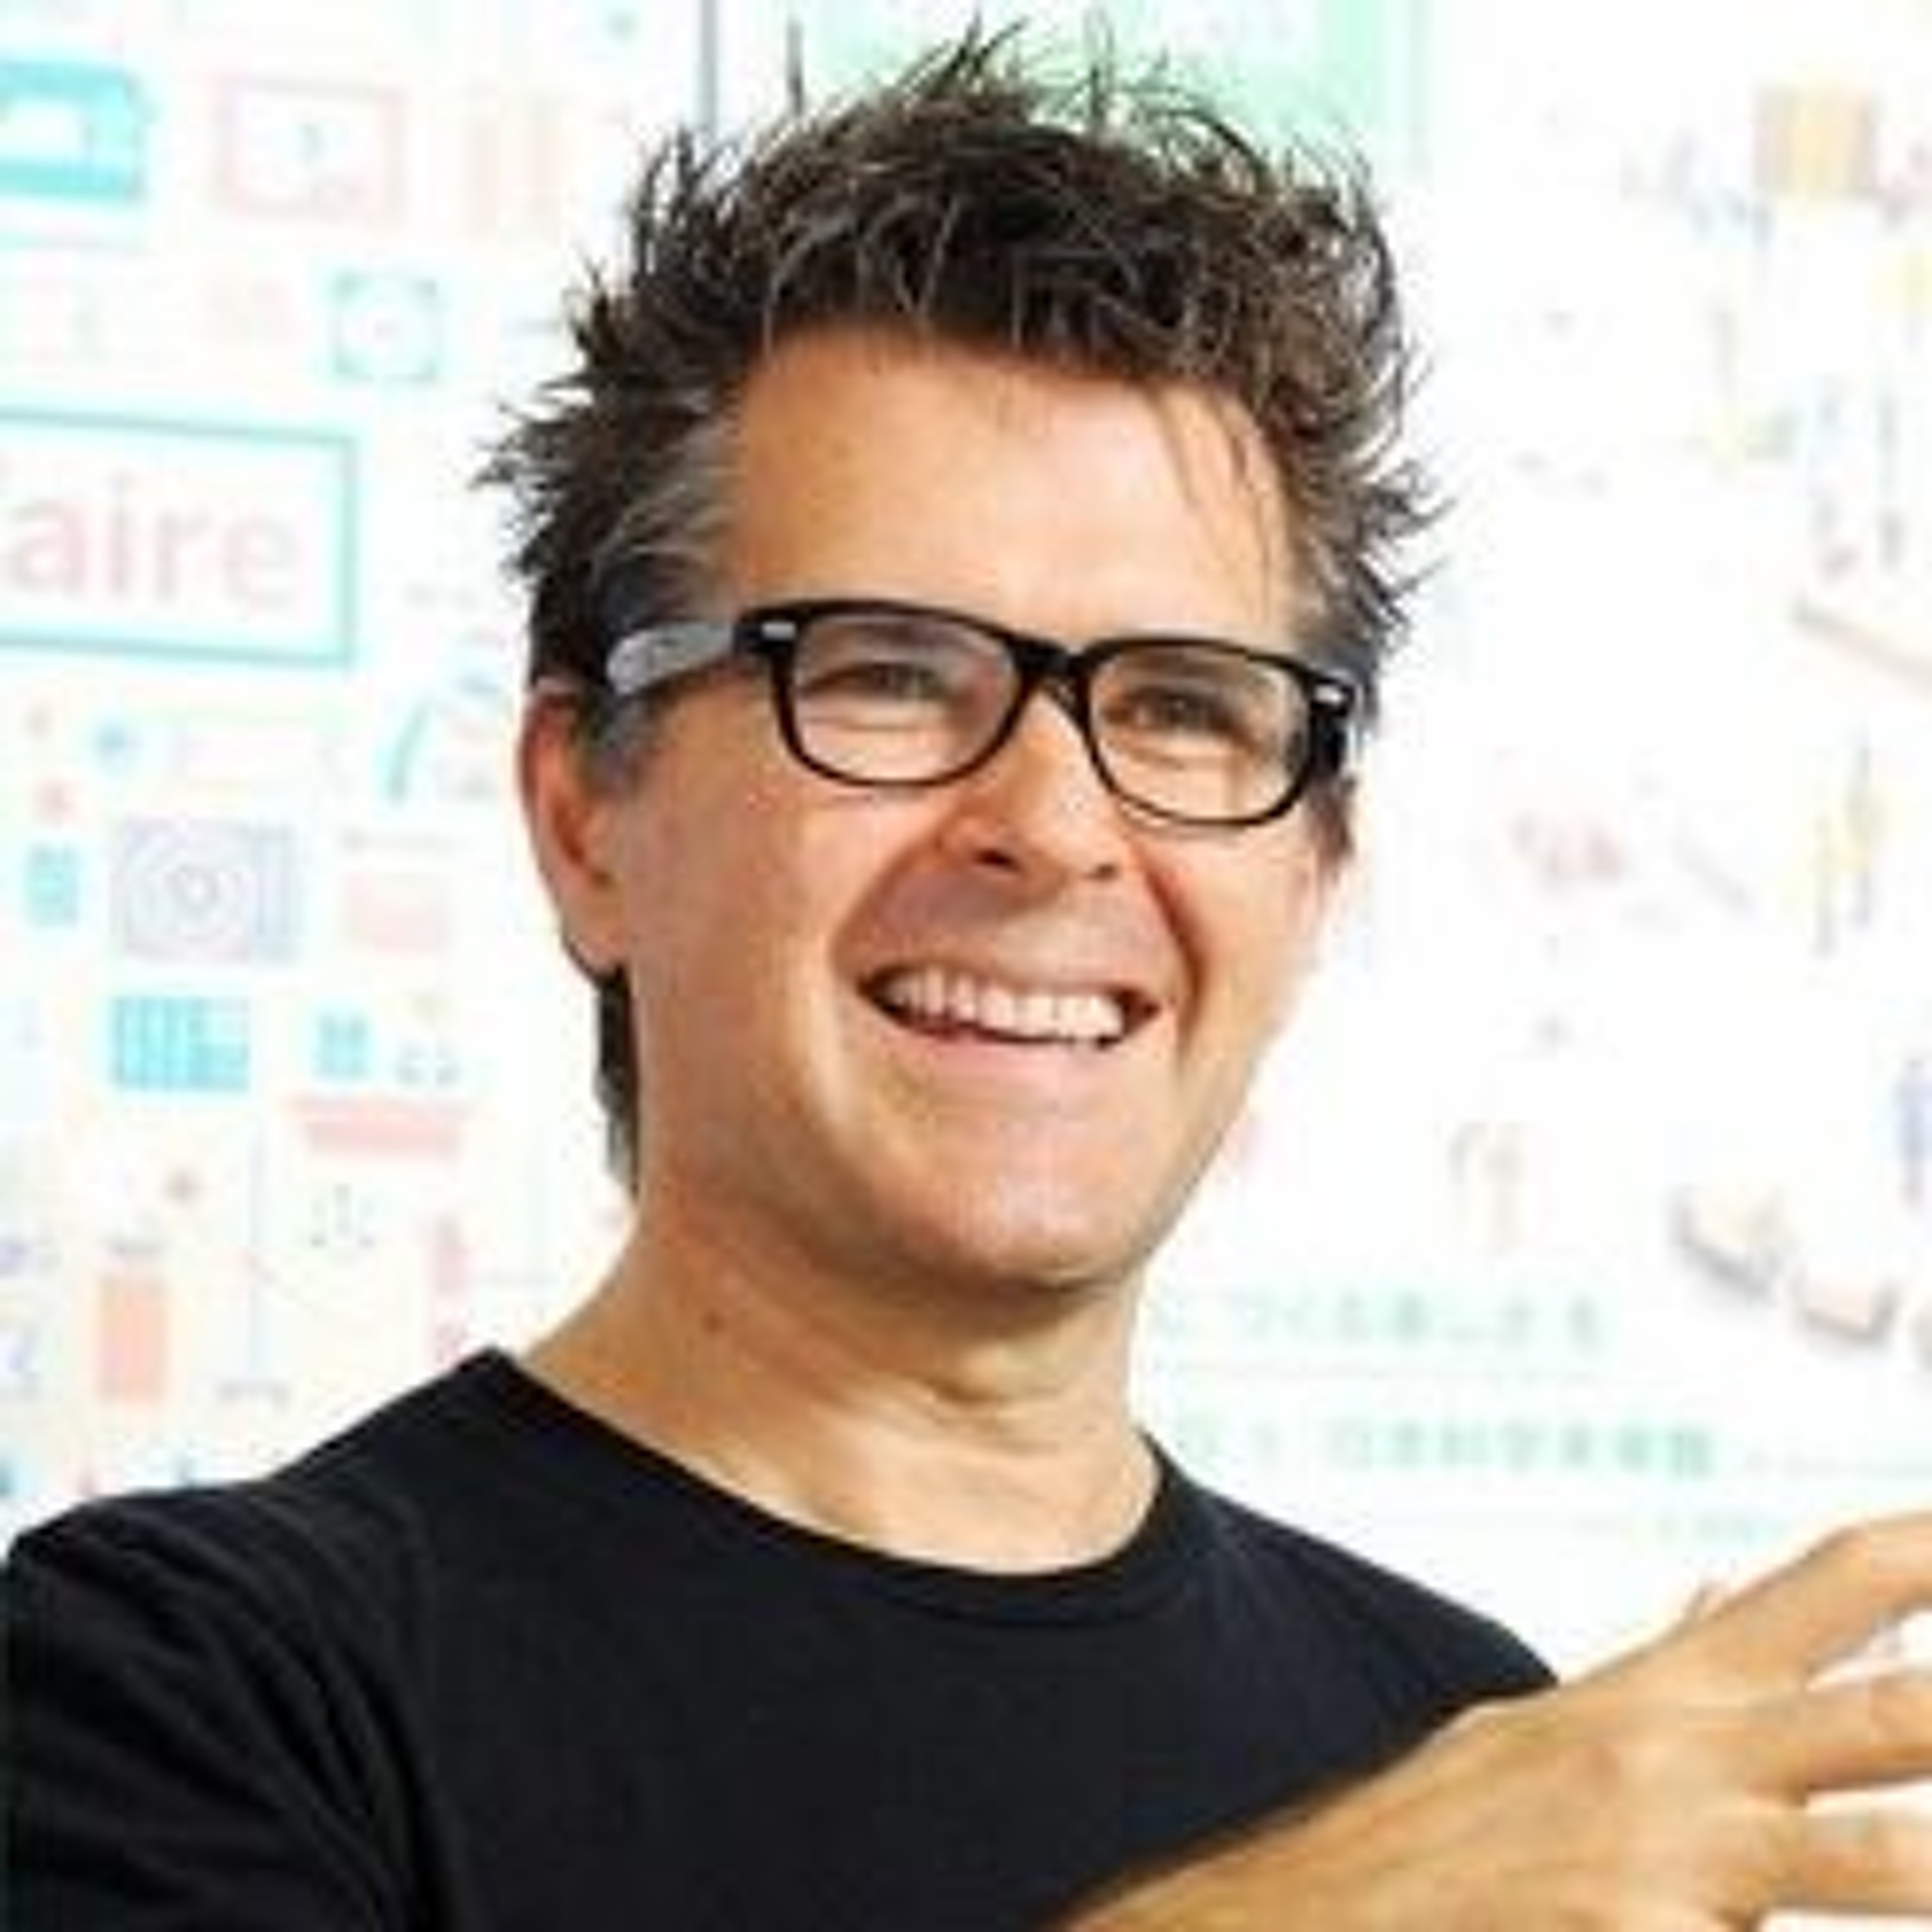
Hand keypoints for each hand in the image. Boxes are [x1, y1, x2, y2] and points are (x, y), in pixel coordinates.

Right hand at [1067, 1513, 1931, 1927]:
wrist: (1331, 1911)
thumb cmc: (1461, 1827)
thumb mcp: (1554, 1726)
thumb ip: (1664, 1665)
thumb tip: (1719, 1588)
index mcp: (1668, 1691)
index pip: (1828, 1585)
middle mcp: (1683, 1758)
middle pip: (1895, 1714)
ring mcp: (1674, 1864)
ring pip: (1886, 1862)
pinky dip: (1850, 1924)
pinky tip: (1888, 1901)